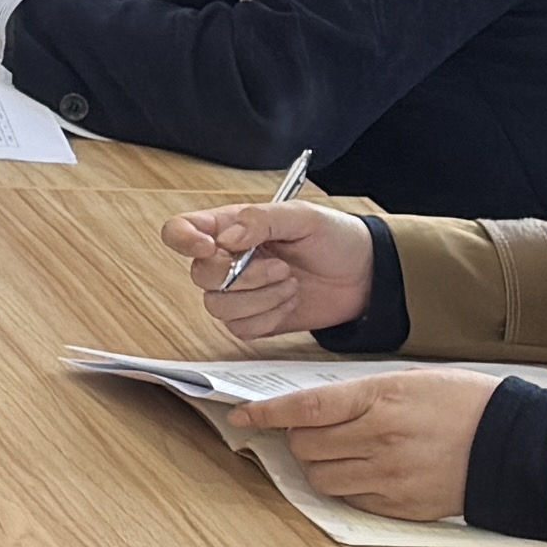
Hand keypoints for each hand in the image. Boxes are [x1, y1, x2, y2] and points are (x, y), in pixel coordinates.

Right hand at [172, 200, 375, 339]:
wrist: (366, 276)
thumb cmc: (336, 238)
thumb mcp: (303, 217)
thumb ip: (261, 219)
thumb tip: (227, 237)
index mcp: (230, 227)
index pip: (181, 230)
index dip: (183, 239)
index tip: (209, 247)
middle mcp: (227, 260)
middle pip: (200, 275)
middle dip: (242, 277)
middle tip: (281, 268)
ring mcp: (239, 292)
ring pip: (218, 306)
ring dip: (260, 299)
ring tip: (291, 284)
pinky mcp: (255, 319)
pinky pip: (241, 329)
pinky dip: (268, 318)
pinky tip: (290, 302)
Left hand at [244, 365, 500, 524]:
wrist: (514, 443)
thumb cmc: (463, 403)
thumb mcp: (409, 380)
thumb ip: (361, 393)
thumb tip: (315, 408)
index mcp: (380, 397)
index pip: (305, 408)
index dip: (267, 414)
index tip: (242, 417)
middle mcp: (379, 438)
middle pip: (305, 446)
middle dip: (301, 438)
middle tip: (319, 431)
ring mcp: (389, 476)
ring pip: (321, 477)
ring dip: (322, 464)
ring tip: (346, 452)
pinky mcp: (401, 506)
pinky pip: (351, 499)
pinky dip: (349, 486)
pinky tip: (371, 471)